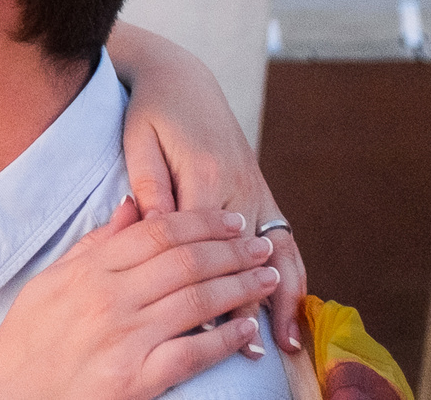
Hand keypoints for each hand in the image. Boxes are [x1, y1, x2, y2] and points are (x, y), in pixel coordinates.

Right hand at [0, 200, 281, 399]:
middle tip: (260, 245)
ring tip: (265, 279)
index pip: (158, 232)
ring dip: (239, 287)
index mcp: (89, 271)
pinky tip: (246, 330)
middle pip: (186, 262)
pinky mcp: (136, 380)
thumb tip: (133, 205)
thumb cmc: (27, 342)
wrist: (9, 396)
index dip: (201, 222)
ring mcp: (125, 339)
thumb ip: (95, 244)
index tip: (230, 220)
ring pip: (197, 301)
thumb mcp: (51, 281)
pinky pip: (193, 353)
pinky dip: (225, 339)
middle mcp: (109, 299)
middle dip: (232, 250)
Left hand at [111, 31, 307, 352]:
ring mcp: (256, 188)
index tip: (206, 329)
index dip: (210, 289)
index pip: (209, 246)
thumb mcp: (139, 141)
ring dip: (284, 296)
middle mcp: (239, 184)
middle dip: (251, 305)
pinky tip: (291, 305)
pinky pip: (284, 237)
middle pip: (249, 258)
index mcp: (204, 173)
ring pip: (277, 251)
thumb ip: (150, 185)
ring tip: (284, 340)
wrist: (183, 77)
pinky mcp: (261, 190)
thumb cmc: (151, 112)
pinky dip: (290, 273)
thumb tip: (154, 227)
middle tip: (252, 353)